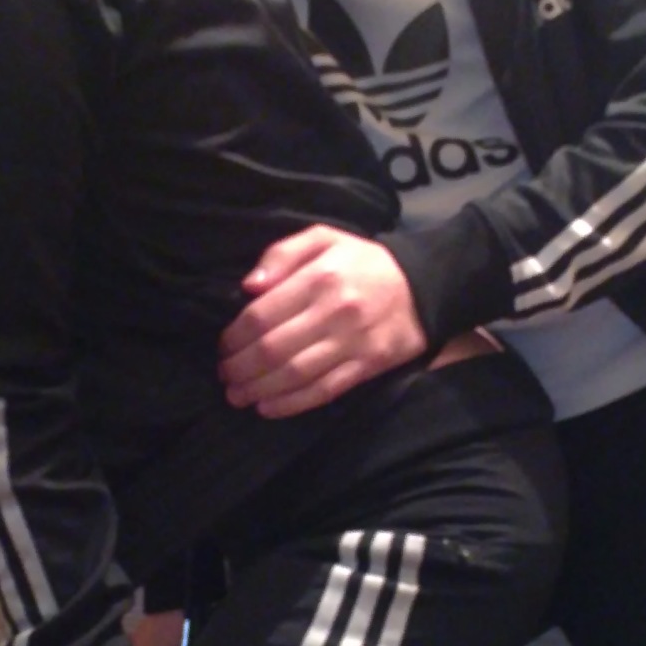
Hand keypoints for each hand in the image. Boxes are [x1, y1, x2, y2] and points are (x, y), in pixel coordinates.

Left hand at [219, 226, 426, 416]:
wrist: (423, 286)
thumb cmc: (362, 262)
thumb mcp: (323, 238)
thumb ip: (281, 254)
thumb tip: (247, 287)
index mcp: (319, 277)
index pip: (262, 315)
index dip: (234, 337)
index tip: (222, 347)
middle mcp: (334, 312)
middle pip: (273, 349)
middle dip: (240, 368)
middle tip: (224, 376)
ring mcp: (352, 343)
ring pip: (295, 374)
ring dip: (258, 390)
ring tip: (237, 395)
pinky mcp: (367, 367)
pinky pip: (323, 391)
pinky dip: (291, 404)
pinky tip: (268, 408)